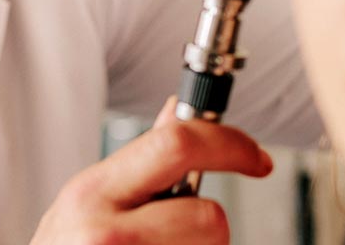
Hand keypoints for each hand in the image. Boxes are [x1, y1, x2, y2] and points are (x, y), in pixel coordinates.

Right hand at [30, 96, 273, 244]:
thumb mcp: (89, 199)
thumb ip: (139, 161)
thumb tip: (178, 111)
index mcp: (94, 192)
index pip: (178, 145)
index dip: (230, 145)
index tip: (255, 157)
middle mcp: (105, 230)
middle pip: (208, 216)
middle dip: (209, 224)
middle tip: (187, 232)